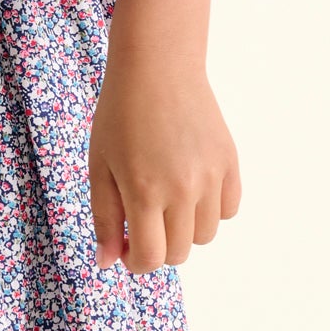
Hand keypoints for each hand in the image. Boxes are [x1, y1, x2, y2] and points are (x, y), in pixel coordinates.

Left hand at [87, 51, 240, 274]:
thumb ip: (105, 218)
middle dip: (157, 248)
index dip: (135, 262)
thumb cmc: (120, 115)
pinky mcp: (230, 162)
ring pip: (205, 235)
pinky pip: (228, 210)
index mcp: (144, 191)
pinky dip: (211, 210)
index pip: (150, 257)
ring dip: (184, 231)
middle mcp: (183, 188)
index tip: (126, 247)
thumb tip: (108, 262)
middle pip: (179, 253)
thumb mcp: (100, 167)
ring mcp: (211, 176)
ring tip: (165, 202)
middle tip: (142, 223)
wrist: (158, 68)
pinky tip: (190, 189)